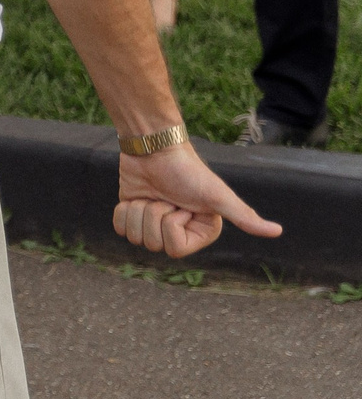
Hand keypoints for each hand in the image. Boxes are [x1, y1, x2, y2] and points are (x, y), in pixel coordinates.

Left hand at [113, 141, 279, 256]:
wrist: (154, 149)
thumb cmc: (188, 171)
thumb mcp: (217, 196)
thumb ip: (244, 217)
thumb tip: (278, 231)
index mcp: (199, 233)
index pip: (174, 250)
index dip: (173, 226)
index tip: (181, 206)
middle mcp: (178, 232)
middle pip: (153, 245)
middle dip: (155, 216)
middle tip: (166, 198)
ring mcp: (153, 223)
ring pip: (135, 238)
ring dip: (139, 212)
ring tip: (153, 195)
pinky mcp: (133, 213)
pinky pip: (120, 228)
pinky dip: (124, 211)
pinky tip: (136, 197)